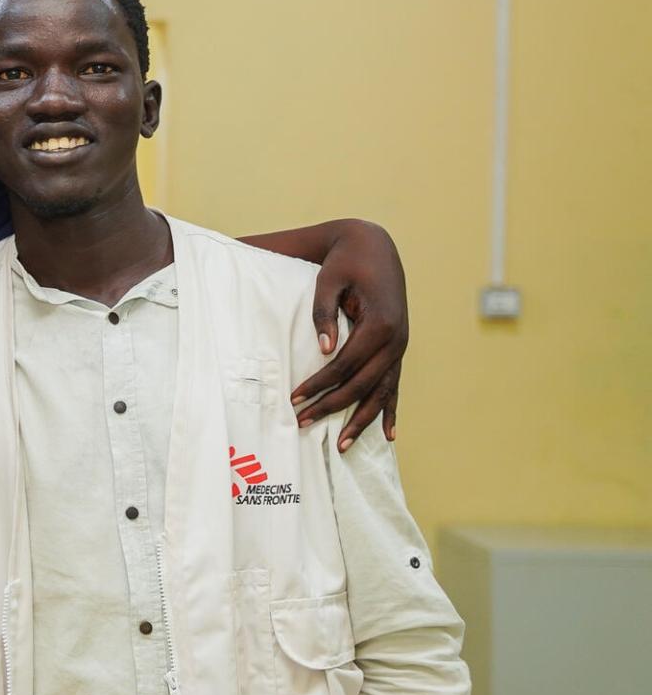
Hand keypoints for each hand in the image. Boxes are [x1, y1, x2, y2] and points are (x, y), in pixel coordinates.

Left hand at [290, 219, 407, 450]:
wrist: (375, 247)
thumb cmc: (345, 263)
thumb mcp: (327, 280)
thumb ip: (323, 313)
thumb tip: (324, 350)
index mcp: (380, 323)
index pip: (345, 365)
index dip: (319, 383)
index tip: (294, 398)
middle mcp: (396, 340)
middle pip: (362, 384)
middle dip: (332, 406)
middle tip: (303, 423)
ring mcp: (400, 347)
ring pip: (382, 392)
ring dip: (363, 420)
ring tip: (344, 446)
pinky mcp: (398, 349)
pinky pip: (395, 384)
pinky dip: (391, 409)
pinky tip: (389, 435)